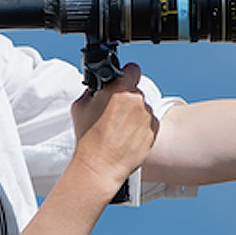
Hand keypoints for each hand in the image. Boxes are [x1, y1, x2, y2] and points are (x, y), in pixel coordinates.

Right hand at [70, 63, 159, 187]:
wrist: (100, 165)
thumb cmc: (89, 139)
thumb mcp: (81, 105)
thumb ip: (94, 91)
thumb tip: (101, 87)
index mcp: (119, 89)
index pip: (131, 69)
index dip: (125, 75)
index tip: (122, 81)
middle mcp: (137, 100)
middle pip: (135, 91)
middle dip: (126, 99)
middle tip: (113, 113)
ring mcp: (147, 115)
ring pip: (142, 108)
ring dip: (134, 114)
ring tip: (119, 129)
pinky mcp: (154, 130)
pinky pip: (149, 122)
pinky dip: (141, 127)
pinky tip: (127, 137)